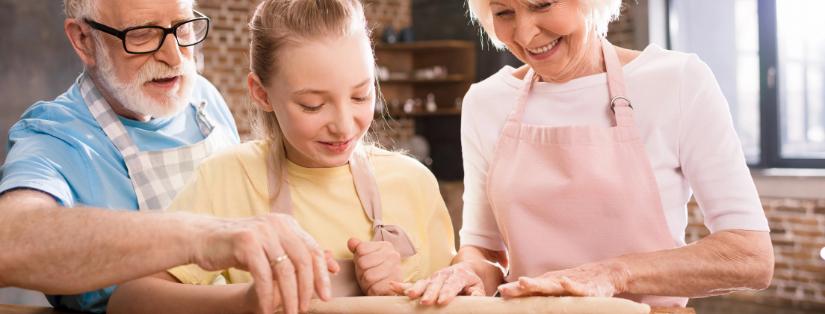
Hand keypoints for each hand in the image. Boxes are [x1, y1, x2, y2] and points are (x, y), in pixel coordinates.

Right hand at [190, 213, 337, 313]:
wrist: (201, 238)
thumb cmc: (239, 248)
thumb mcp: (271, 249)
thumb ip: (296, 256)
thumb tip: (331, 267)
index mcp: (287, 224)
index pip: (313, 249)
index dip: (322, 273)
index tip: (326, 295)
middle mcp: (278, 224)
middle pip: (303, 260)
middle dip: (308, 288)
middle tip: (306, 308)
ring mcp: (262, 232)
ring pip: (285, 270)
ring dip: (289, 296)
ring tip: (290, 312)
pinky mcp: (245, 242)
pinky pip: (263, 275)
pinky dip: (266, 295)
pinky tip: (266, 309)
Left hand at [347, 238, 401, 295]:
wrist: (388, 291)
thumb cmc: (375, 273)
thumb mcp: (365, 258)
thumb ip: (358, 248)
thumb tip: (351, 242)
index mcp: (386, 246)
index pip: (361, 249)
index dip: (358, 259)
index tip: (365, 264)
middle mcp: (393, 256)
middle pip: (363, 263)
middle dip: (361, 272)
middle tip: (367, 276)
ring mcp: (396, 271)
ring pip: (368, 276)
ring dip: (365, 283)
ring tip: (371, 283)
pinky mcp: (394, 286)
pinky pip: (374, 288)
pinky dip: (371, 290)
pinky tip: (376, 289)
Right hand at [391, 261, 483, 304]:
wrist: (465, 269)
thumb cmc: (471, 282)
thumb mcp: (478, 287)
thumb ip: (477, 293)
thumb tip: (475, 298)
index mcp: (458, 276)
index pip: (453, 284)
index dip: (447, 292)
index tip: (442, 301)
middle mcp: (444, 275)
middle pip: (436, 284)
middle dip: (429, 292)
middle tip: (424, 301)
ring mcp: (433, 278)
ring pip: (423, 282)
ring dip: (415, 288)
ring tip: (410, 295)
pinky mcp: (425, 282)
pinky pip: (412, 283)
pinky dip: (402, 285)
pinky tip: (393, 286)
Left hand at [497, 261, 627, 297]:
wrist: (607, 273)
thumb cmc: (579, 282)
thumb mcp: (558, 288)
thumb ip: (542, 293)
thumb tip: (521, 295)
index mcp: (550, 284)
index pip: (530, 288)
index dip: (515, 290)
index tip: (501, 291)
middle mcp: (558, 282)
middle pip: (537, 285)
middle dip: (520, 287)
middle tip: (505, 289)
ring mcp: (573, 284)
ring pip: (553, 285)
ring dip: (538, 284)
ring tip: (524, 282)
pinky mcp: (589, 289)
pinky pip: (579, 288)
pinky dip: (571, 285)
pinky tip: (564, 282)